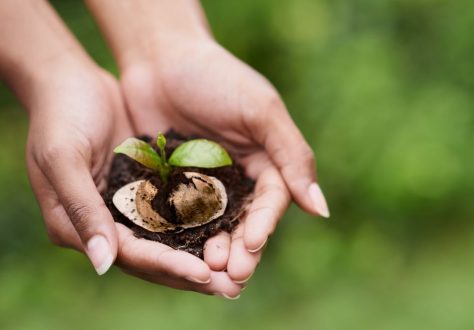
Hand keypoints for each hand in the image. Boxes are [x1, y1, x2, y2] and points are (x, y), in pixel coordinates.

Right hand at [25, 64, 242, 296]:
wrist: (69, 80)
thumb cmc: (58, 116)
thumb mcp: (63, 158)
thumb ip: (83, 209)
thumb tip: (104, 264)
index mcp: (78, 227)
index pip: (130, 255)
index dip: (168, 266)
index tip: (205, 274)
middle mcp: (107, 224)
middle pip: (155, 258)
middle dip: (194, 272)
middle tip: (234, 285)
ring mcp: (130, 207)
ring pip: (172, 240)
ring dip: (204, 253)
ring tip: (242, 265)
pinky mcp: (149, 187)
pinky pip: (179, 210)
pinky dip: (203, 221)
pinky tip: (233, 226)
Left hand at [119, 40, 329, 283]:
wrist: (159, 56)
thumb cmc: (216, 76)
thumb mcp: (260, 110)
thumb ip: (292, 156)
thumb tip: (321, 208)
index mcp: (266, 161)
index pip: (272, 201)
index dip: (264, 225)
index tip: (252, 244)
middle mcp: (238, 178)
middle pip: (243, 222)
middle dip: (239, 250)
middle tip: (230, 277)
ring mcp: (203, 185)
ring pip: (212, 228)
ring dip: (211, 252)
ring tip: (205, 275)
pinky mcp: (170, 187)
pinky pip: (176, 218)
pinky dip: (178, 240)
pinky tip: (174, 257)